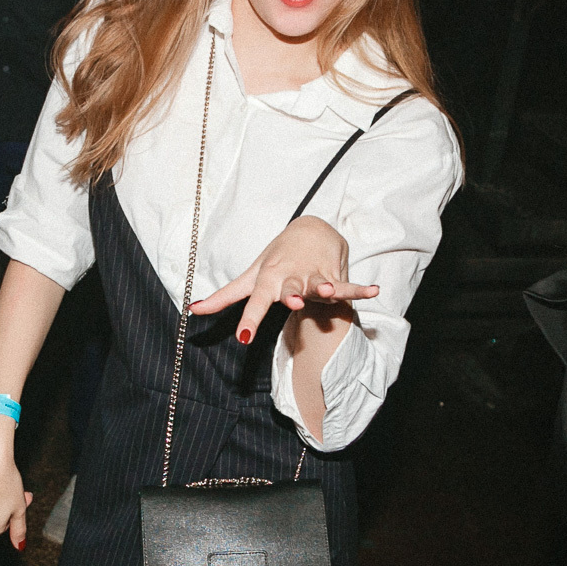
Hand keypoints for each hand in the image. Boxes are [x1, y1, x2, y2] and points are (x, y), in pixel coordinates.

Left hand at [189, 216, 378, 345]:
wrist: (309, 229)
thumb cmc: (275, 259)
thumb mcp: (250, 276)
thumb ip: (225, 297)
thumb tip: (193, 310)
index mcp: (268, 280)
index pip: (256, 303)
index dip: (250, 319)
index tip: (243, 337)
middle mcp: (291, 278)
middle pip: (290, 290)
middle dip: (291, 297)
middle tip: (292, 304)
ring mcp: (313, 276)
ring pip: (320, 285)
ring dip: (326, 288)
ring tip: (329, 291)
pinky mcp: (334, 274)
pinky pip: (347, 285)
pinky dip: (360, 289)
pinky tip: (374, 291)